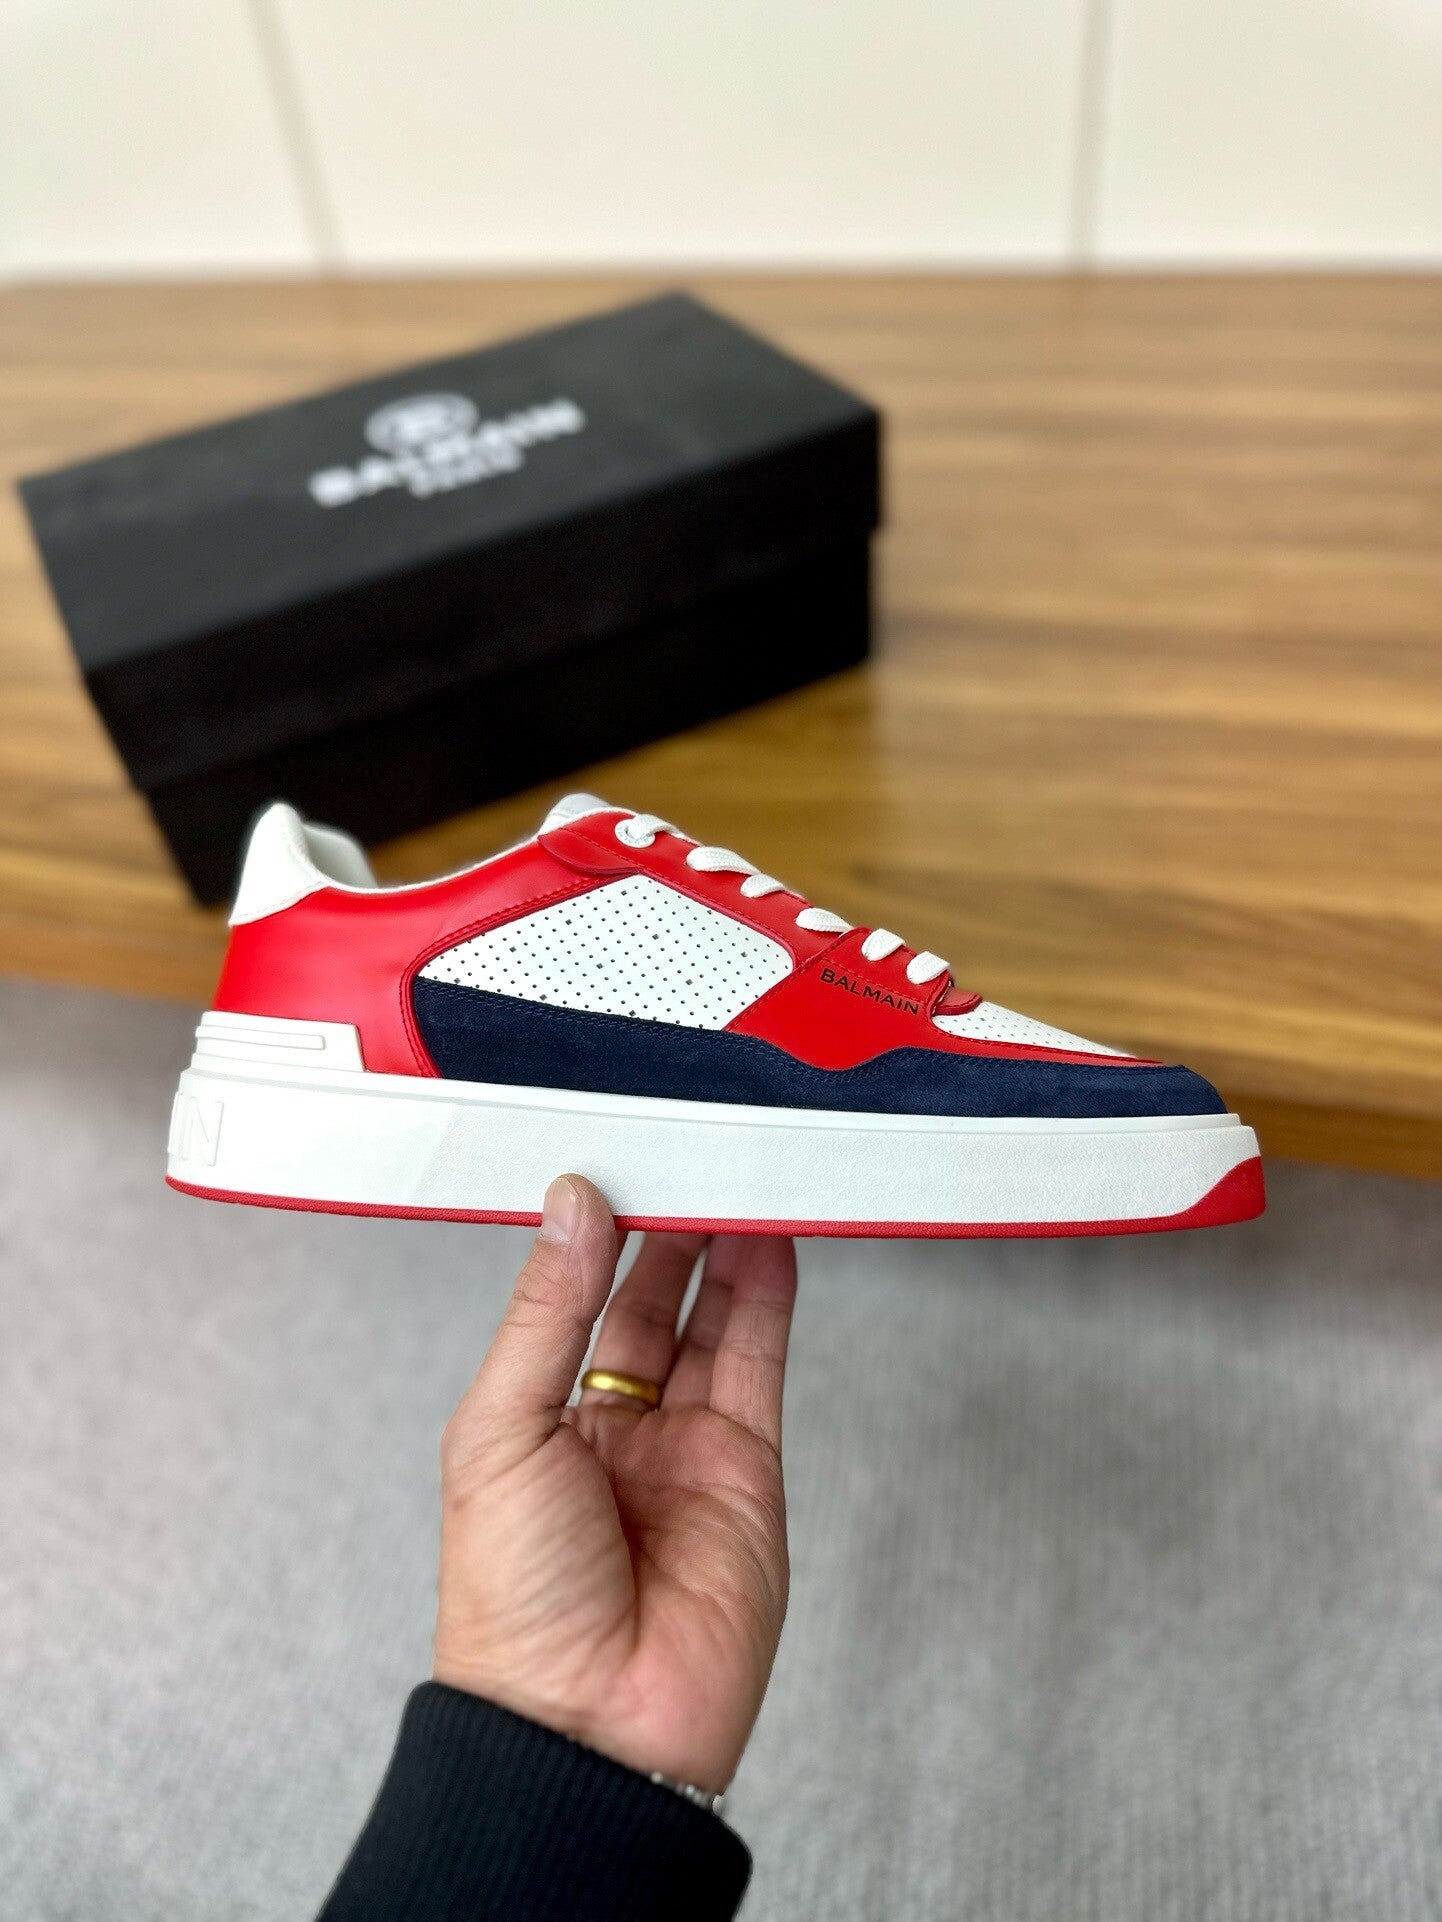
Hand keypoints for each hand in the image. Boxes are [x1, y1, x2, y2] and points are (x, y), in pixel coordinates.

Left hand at [434, 1175, 798, 1793]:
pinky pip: (761, 1363)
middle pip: (648, 1300)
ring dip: (723, 1247)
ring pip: (712, 1320)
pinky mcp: (749, 1469)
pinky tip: (768, 1240)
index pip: (571, 1299)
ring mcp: (685, 1448)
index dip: (593, 1232)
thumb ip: (546, 1314)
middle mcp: (612, 1430)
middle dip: (666, 1225)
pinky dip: (769, 1296)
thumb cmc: (515, 1606)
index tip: (612, 1161)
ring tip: (733, 1174)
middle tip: (684, 1152)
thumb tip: (571, 1208)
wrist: (592, 1727)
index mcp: (535, 1421)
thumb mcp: (501, 1433)